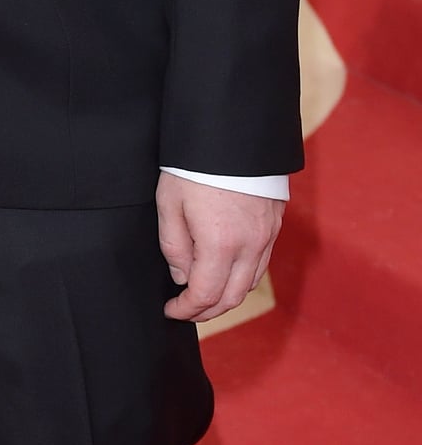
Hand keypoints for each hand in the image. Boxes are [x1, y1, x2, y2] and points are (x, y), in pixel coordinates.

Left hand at [156, 173, 282, 322]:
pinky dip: (242, 276)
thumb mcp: (169, 205)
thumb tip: (182, 277)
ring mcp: (267, 235)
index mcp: (220, 245)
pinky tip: (225, 271)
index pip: (205, 296)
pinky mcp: (275, 224)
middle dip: (207, 311)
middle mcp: (250, 246)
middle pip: (232, 297)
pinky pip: (261, 263)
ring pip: (249, 282)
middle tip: (186, 310)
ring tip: (203, 294)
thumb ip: (174, 247)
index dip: (186, 310)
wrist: (232, 133)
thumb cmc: (195, 167)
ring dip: (226, 295)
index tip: (171, 310)